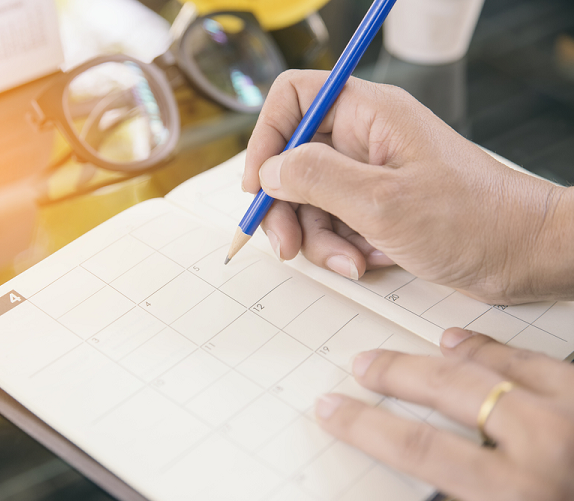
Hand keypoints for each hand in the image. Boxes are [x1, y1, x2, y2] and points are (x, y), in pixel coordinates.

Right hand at [243, 70, 573, 303]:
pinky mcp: (375, 206)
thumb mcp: (382, 202)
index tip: (257, 185)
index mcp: (368, 113)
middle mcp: (363, 138)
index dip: (266, 137)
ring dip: (316, 238)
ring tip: (348, 262)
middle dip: (286, 207)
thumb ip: (316, 179)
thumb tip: (269, 171)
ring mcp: (368, 174)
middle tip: (286, 246)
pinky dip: (339, 248)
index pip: (294, 98)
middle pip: (292, 159)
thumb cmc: (471, 220)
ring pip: (309, 199)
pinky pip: (333, 223)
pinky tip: (364, 263)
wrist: (520, 256)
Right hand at [314, 329, 573, 500]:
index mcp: (517, 493)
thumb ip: (462, 494)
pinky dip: (490, 348)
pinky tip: (464, 344)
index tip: (334, 409)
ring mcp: (572, 410)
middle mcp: (546, 444)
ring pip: (490, 366)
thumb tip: (416, 480)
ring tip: (404, 356)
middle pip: (447, 391)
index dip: (367, 427)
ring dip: (438, 358)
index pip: (419, 450)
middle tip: (363, 366)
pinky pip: (533, 358)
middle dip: (394, 375)